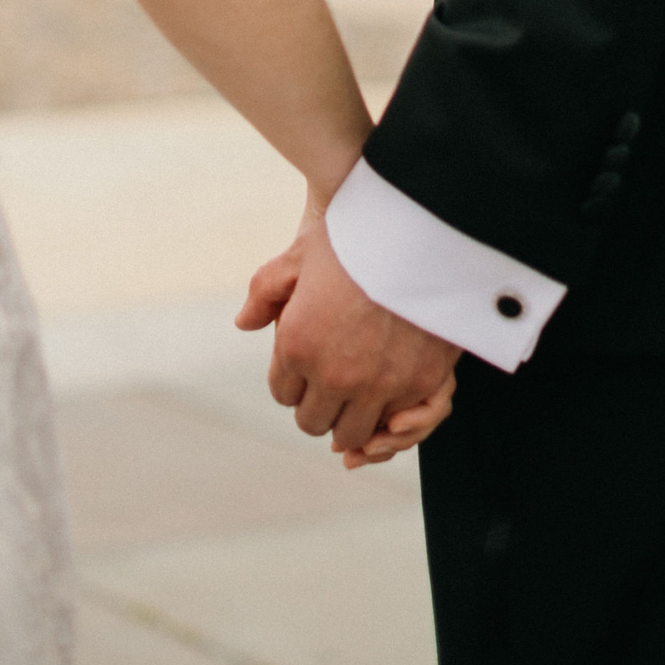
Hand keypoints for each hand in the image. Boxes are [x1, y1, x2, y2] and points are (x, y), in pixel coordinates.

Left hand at [238, 209, 458, 458]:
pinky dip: (391, 420)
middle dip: (317, 405)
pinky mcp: (420, 386)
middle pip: (314, 423)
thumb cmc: (354, 236)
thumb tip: (243, 324)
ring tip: (356, 395)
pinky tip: (388, 403)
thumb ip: (265, 293)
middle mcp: (333, 374)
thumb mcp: (299, 256)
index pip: (283, 394)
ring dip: (351, 418)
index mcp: (296, 344)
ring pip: (355, 436)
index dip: (291, 382)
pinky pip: (398, 428)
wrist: (418, 228)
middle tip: (327, 384)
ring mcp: (378, 385)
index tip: (304, 366)